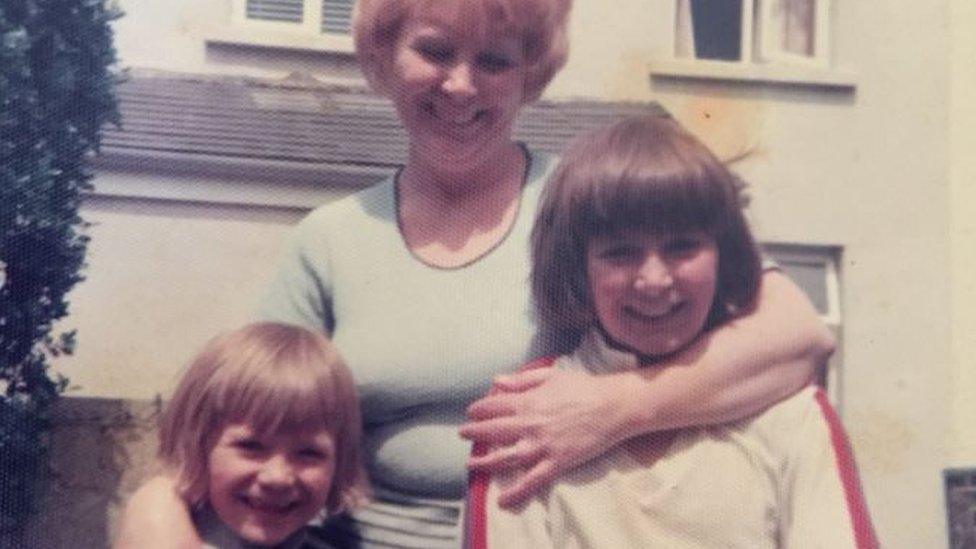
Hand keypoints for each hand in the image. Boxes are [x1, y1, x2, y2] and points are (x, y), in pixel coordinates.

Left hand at [459, 368, 629, 508]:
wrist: (614, 405)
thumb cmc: (584, 387)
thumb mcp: (551, 375)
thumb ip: (521, 380)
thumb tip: (496, 381)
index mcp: (528, 402)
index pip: (494, 406)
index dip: (479, 409)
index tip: (472, 412)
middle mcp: (530, 425)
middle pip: (493, 431)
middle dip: (474, 432)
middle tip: (462, 433)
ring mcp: (542, 446)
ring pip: (505, 458)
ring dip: (484, 462)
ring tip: (471, 463)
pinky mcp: (557, 462)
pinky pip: (532, 480)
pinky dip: (516, 492)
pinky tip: (502, 500)